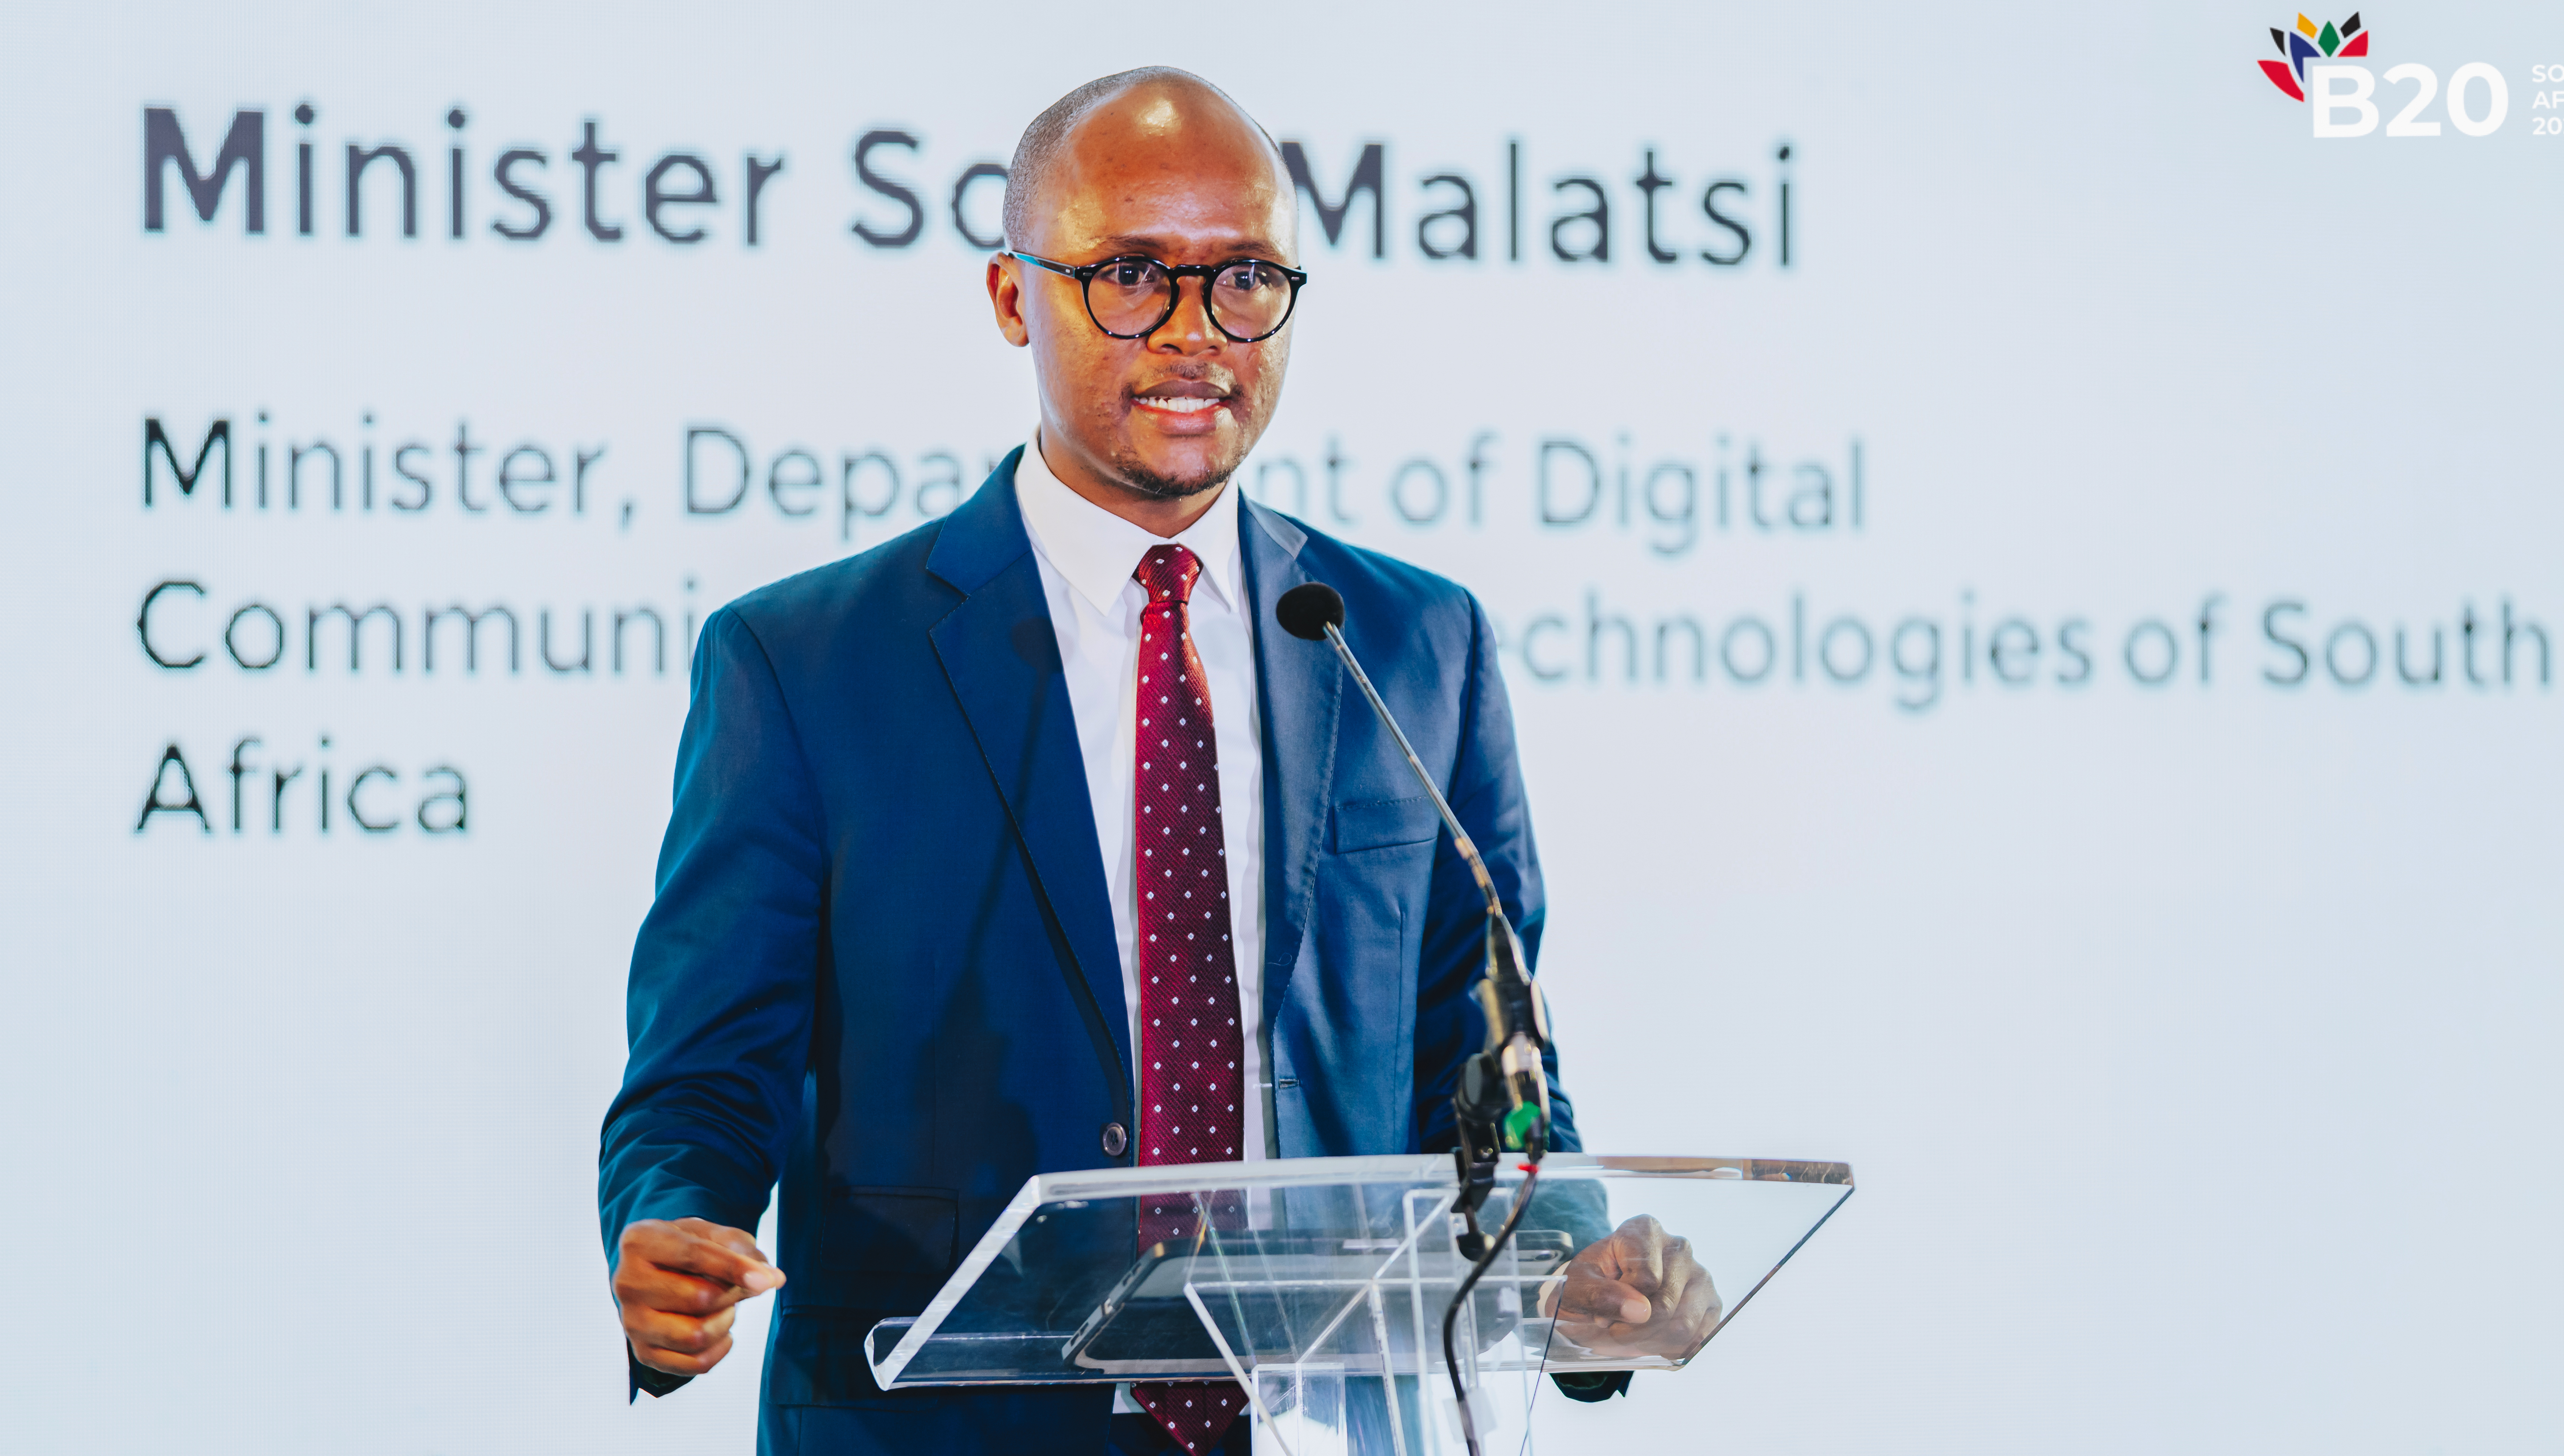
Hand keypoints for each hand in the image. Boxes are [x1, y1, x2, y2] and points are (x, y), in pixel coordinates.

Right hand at [613, 1217, 786, 1376]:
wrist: (655, 1272)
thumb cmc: (687, 1249)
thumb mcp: (711, 1234)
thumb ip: (741, 1249)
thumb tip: (772, 1278)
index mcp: (640, 1241)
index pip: (694, 1256)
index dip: (734, 1268)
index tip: (767, 1280)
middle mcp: (627, 1283)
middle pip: (700, 1298)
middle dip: (732, 1294)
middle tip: (737, 1286)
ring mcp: (631, 1322)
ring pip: (695, 1336)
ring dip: (725, 1322)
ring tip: (723, 1308)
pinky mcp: (643, 1352)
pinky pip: (694, 1365)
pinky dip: (720, 1349)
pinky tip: (721, 1332)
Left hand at [1542, 1214, 1720, 1359]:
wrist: (1600, 1296)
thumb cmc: (1589, 1285)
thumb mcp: (1576, 1287)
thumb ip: (1599, 1294)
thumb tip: (1640, 1311)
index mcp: (1645, 1230)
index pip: (1646, 1278)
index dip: (1620, 1302)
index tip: (1600, 1306)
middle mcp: (1679, 1247)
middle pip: (1665, 1305)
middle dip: (1633, 1329)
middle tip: (1612, 1328)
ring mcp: (1700, 1275)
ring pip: (1683, 1326)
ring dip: (1649, 1341)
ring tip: (1630, 1333)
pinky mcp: (1711, 1304)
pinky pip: (1696, 1340)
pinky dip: (1668, 1349)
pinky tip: (1651, 1338)